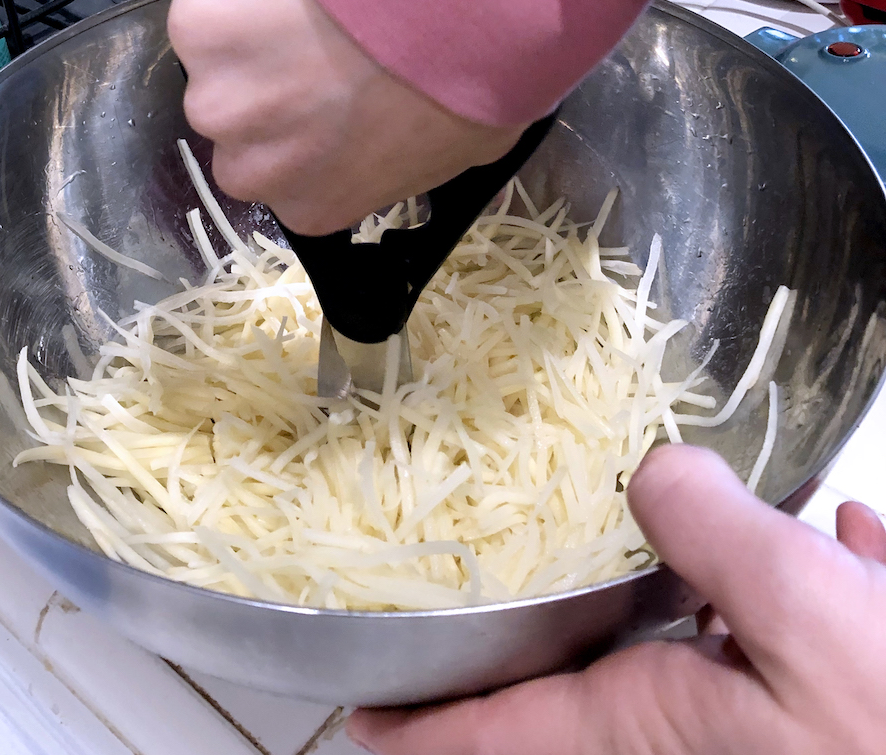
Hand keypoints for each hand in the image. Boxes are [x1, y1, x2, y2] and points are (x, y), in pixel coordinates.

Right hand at [167, 0, 524, 234]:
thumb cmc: (470, 80)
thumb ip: (400, 158)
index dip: (305, 125)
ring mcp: (216, 96)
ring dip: (250, 32)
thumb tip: (405, 136)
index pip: (284, 175)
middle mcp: (251, 168)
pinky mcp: (198, 25)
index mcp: (310, 206)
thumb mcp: (455, 153)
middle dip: (267, 90)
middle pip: (237, 127)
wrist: (452, 0)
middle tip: (319, 43)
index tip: (331, 89)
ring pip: (216, 62)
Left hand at [349, 445, 885, 754]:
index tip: (363, 721)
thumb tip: (656, 471)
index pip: (501, 736)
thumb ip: (711, 531)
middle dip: (572, 624)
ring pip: (703, 646)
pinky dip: (805, 590)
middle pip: (597, 679)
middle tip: (537, 572)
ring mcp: (764, 726)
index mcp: (657, 729)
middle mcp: (694, 739)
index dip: (423, 729)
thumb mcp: (804, 616)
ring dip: (703, 586)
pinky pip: (791, 642)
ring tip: (704, 530)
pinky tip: (849, 545)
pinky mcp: (828, 710)